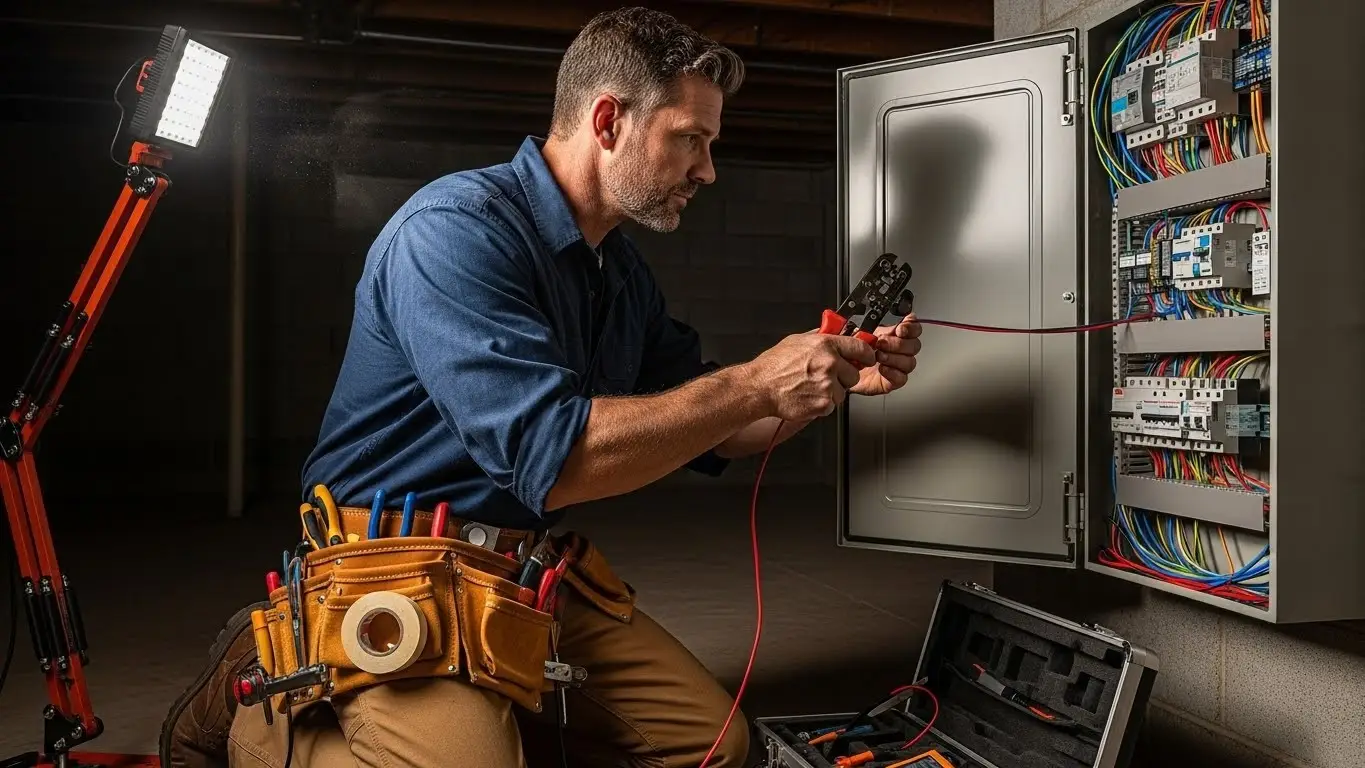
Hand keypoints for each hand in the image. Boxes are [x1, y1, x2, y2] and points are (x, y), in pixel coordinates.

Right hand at [742, 333, 876, 421]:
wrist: (760, 387)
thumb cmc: (774, 365)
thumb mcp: (797, 340)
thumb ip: (819, 337)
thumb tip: (833, 332)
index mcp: (825, 345)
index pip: (860, 348)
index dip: (867, 354)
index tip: (867, 358)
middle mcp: (829, 364)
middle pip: (854, 374)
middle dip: (844, 377)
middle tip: (827, 377)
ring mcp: (827, 385)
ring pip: (843, 391)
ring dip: (832, 392)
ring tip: (812, 387)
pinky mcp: (823, 403)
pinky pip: (832, 405)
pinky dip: (822, 404)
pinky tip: (808, 396)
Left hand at [849, 314, 921, 396]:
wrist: (846, 370)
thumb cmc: (856, 352)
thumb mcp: (862, 334)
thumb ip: (874, 326)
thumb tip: (880, 319)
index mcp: (896, 335)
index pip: (914, 328)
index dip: (911, 328)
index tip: (900, 329)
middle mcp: (901, 350)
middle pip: (914, 345)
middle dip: (898, 344)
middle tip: (881, 344)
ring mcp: (899, 366)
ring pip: (910, 362)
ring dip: (894, 358)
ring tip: (879, 356)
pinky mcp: (894, 381)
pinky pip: (902, 378)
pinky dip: (893, 372)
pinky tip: (882, 369)